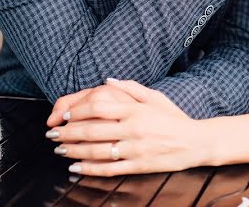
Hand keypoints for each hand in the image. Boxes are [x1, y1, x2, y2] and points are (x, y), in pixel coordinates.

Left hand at [47, 79, 208, 175]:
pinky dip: (88, 169)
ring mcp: (135, 149)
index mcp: (136, 110)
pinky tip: (75, 166)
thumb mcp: (156, 97)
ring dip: (73, 150)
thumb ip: (132, 88)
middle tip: (52, 133)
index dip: (77, 111)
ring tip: (59, 148)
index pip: (98, 107)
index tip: (64, 114)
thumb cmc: (174, 119)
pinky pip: (107, 169)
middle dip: (67, 132)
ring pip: (96, 151)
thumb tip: (108, 79)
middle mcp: (133, 128)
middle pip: (92, 130)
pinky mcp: (137, 166)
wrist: (196, 142)